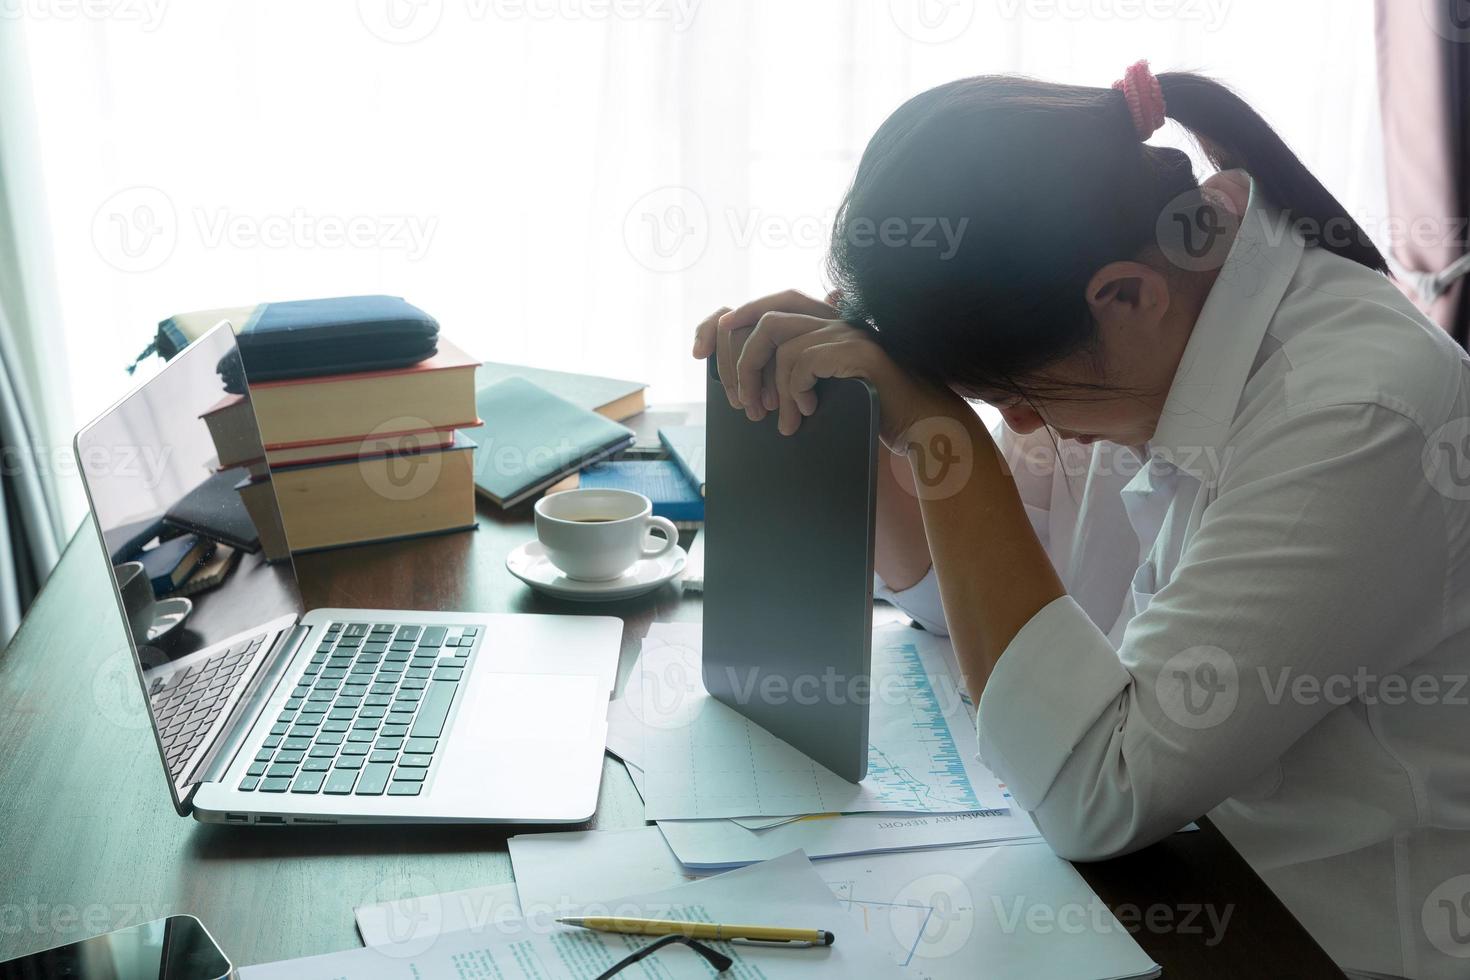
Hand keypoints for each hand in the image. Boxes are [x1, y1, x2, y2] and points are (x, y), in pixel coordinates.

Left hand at [691, 288, 962, 446]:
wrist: (920, 425)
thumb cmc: (871, 411)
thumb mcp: (820, 389)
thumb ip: (791, 374)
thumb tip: (746, 384)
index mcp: (821, 323)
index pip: (761, 306)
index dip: (722, 324)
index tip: (699, 353)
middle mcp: (832, 317)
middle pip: (762, 317)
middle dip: (739, 359)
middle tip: (741, 402)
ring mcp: (846, 330)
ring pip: (777, 340)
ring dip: (767, 385)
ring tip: (774, 418)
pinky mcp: (856, 351)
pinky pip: (801, 362)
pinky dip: (793, 391)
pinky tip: (805, 413)